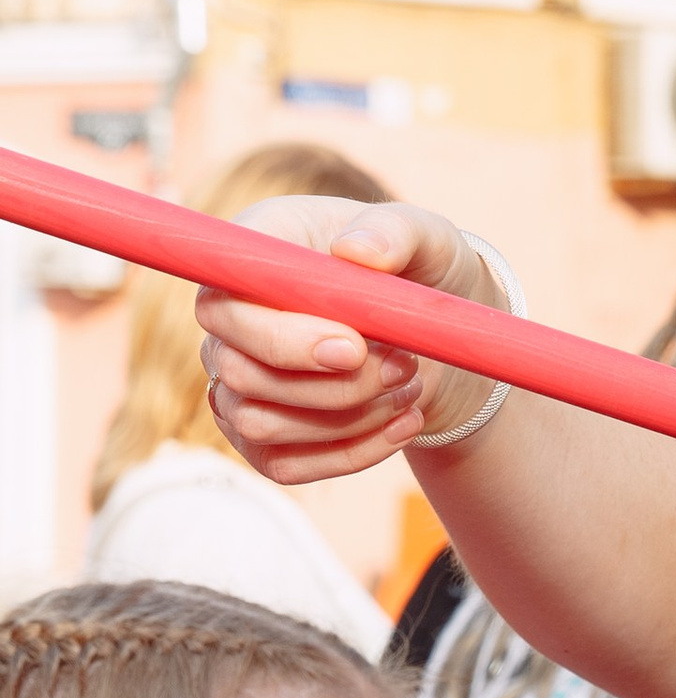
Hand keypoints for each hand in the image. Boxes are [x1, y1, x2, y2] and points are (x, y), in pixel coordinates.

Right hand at [196, 197, 506, 482]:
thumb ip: (395, 232)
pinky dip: (351, 454)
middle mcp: (229, 317)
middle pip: (239, 373)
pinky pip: (283, 465)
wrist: (432, 333)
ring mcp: (235, 379)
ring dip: (347, 420)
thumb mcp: (426, 238)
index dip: (281, 337)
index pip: (222, 303)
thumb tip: (356, 250)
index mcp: (253, 254)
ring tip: (409, 387)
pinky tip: (404, 423)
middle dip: (332, 386)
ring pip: (259, 425)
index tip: (355, 348)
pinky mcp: (259, 433)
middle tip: (404, 366)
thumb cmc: (417, 271)